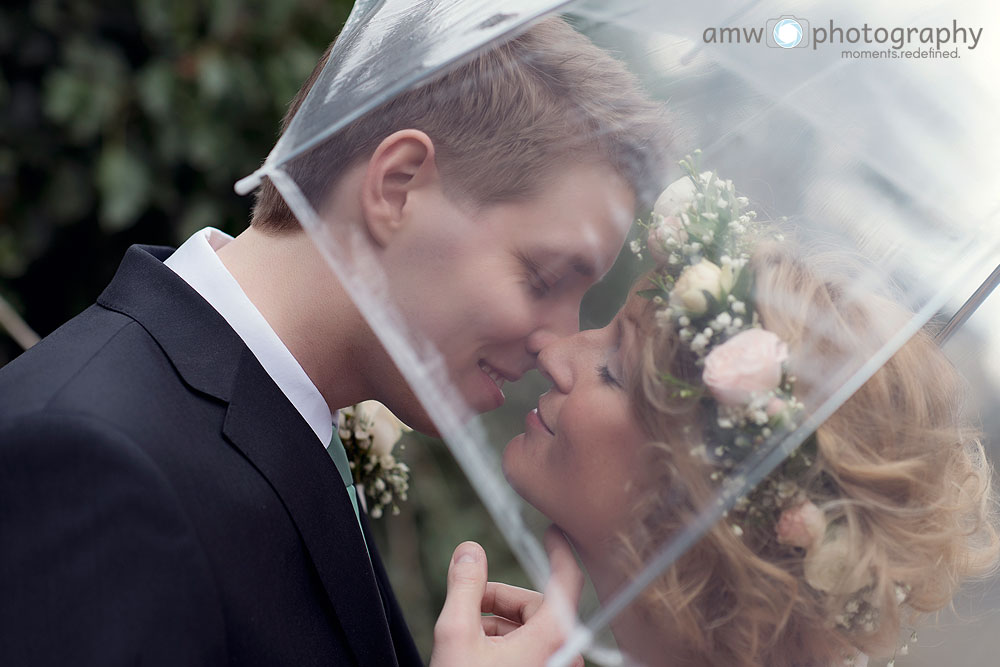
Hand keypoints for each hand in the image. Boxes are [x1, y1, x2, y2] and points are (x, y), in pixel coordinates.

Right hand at [429, 527, 584, 666]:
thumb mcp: (456, 634)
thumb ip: (464, 586)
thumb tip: (469, 550)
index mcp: (552, 638)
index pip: (566, 580)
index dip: (560, 551)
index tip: (554, 532)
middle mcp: (563, 655)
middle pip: (536, 607)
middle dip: (499, 601)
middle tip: (468, 607)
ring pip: (531, 630)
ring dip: (498, 625)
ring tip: (466, 638)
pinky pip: (530, 651)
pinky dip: (505, 645)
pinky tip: (476, 654)